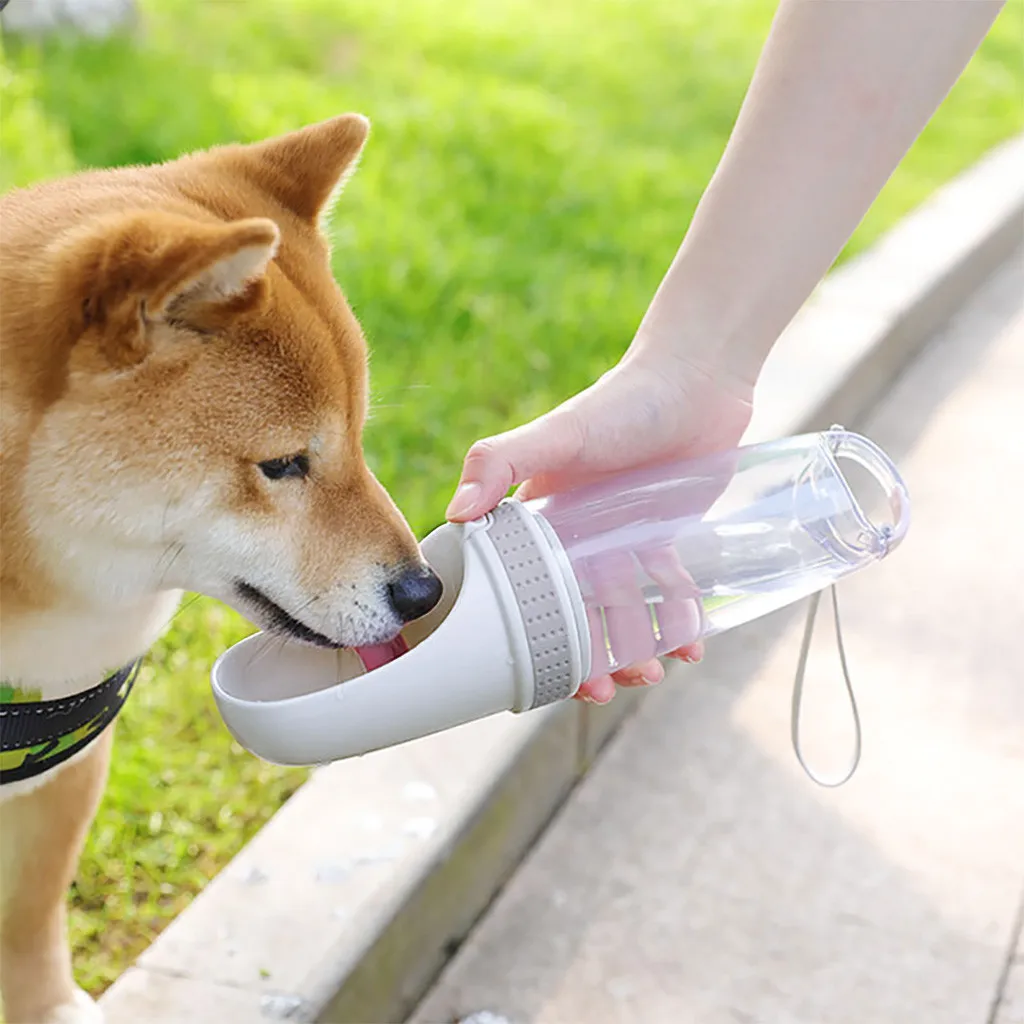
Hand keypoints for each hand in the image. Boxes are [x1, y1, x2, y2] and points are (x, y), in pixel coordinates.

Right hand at [446, 349, 753, 702]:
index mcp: (540, 522)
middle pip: (577, 613)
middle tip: (606, 689)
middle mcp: (577, 537)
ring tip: (652, 673)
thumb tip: (455, 514)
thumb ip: (500, 462)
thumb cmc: (622, 403)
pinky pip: (671, 592)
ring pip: (626, 611)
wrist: (697, 378)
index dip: (533, 636)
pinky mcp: (668, 538)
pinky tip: (690, 649)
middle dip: (588, 658)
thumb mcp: (559, 433)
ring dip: (636, 649)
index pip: (526, 590)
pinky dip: (680, 624)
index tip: (545, 674)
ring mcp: (624, 540)